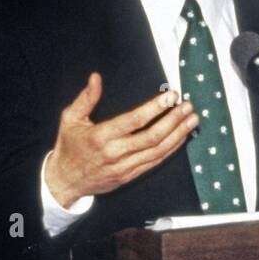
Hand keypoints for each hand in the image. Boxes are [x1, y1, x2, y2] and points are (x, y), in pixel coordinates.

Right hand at [45, 73, 197, 207]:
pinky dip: (172, 149)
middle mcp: (115, 153)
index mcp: (101, 136)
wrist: (65, 181)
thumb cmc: (69, 147)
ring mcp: (125, 167)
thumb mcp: (70, 119)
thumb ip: (86, 98)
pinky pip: (156, 162)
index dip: (155, 108)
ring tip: (192, 120)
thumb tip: (96, 78)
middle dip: (174, 120)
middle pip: (152, 137)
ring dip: (178, 134)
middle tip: (188, 106)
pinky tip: (182, 137)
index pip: (134, 121)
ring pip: (158, 151)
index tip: (171, 96)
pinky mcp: (131, 175)